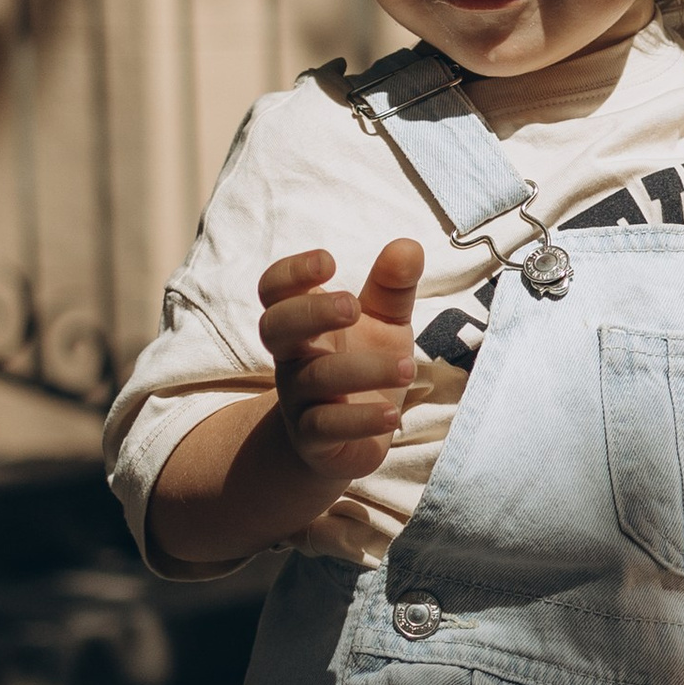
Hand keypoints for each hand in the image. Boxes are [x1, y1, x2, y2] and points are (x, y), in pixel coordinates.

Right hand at [258, 238, 424, 483]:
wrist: (346, 439)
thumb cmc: (362, 364)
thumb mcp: (383, 323)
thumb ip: (392, 287)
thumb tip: (409, 246)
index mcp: (303, 322)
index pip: (274, 290)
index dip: (291, 273)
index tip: (328, 261)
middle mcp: (293, 357)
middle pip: (275, 328)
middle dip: (309, 312)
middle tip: (351, 305)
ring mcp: (299, 399)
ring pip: (314, 379)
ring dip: (362, 370)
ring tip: (407, 366)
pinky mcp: (315, 439)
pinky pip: (326, 427)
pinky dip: (360, 420)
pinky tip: (392, 414)